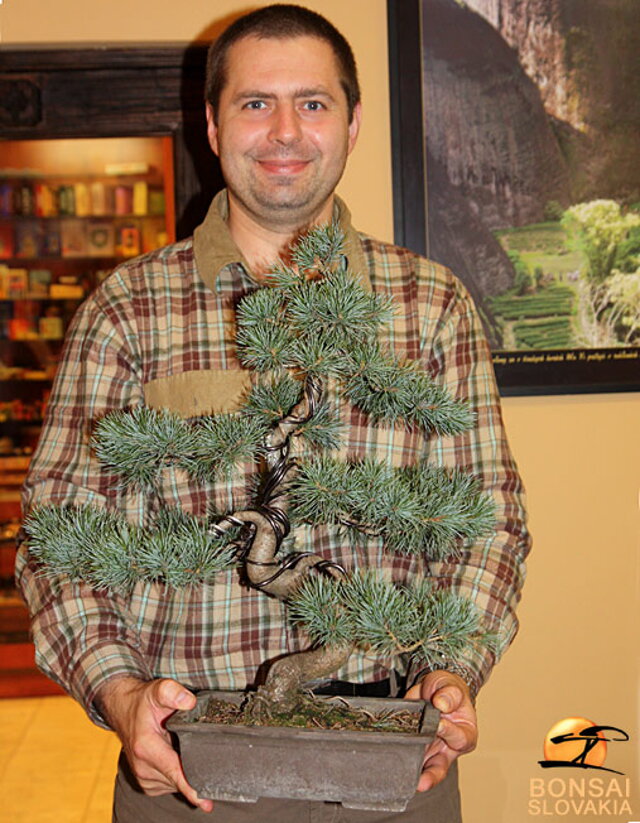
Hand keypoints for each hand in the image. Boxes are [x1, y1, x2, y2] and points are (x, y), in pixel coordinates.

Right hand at [96, 676, 213, 812]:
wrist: (123, 709)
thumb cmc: (142, 702)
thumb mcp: (157, 690)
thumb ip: (173, 693)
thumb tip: (190, 702)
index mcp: (146, 748)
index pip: (174, 773)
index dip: (191, 788)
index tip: (206, 803)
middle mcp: (142, 767)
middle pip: (179, 779)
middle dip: (194, 770)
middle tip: (200, 748)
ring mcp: (144, 778)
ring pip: (176, 784)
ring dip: (185, 770)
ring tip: (181, 746)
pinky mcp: (147, 783)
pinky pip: (170, 784)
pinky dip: (178, 774)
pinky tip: (177, 756)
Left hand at [404, 670, 476, 791]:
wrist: (435, 688)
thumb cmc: (447, 689)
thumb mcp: (451, 684)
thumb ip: (449, 693)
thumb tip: (442, 704)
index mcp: (466, 732)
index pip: (460, 737)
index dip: (449, 732)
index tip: (439, 725)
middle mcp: (449, 747)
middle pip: (443, 764)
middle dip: (433, 774)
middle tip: (422, 780)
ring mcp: (432, 750)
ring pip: (427, 770)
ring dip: (419, 778)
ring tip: (412, 786)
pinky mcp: (417, 748)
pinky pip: (412, 761)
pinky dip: (405, 767)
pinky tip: (398, 774)